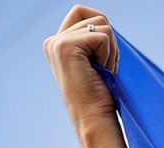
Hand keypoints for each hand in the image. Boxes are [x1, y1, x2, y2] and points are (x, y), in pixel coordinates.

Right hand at [44, 5, 117, 132]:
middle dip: (110, 45)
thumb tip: (104, 20)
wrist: (94, 119)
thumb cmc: (98, 96)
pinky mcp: (66, 46)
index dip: (102, 31)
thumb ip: (92, 38)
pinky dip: (108, 57)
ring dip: (111, 52)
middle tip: (102, 70)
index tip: (101, 61)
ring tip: (101, 73)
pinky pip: (103, 37)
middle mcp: (52, 41)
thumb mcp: (94, 61)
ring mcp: (57, 43)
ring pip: (103, 25)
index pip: (82, 11)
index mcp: (57, 44)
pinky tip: (99, 74)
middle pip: (98, 17)